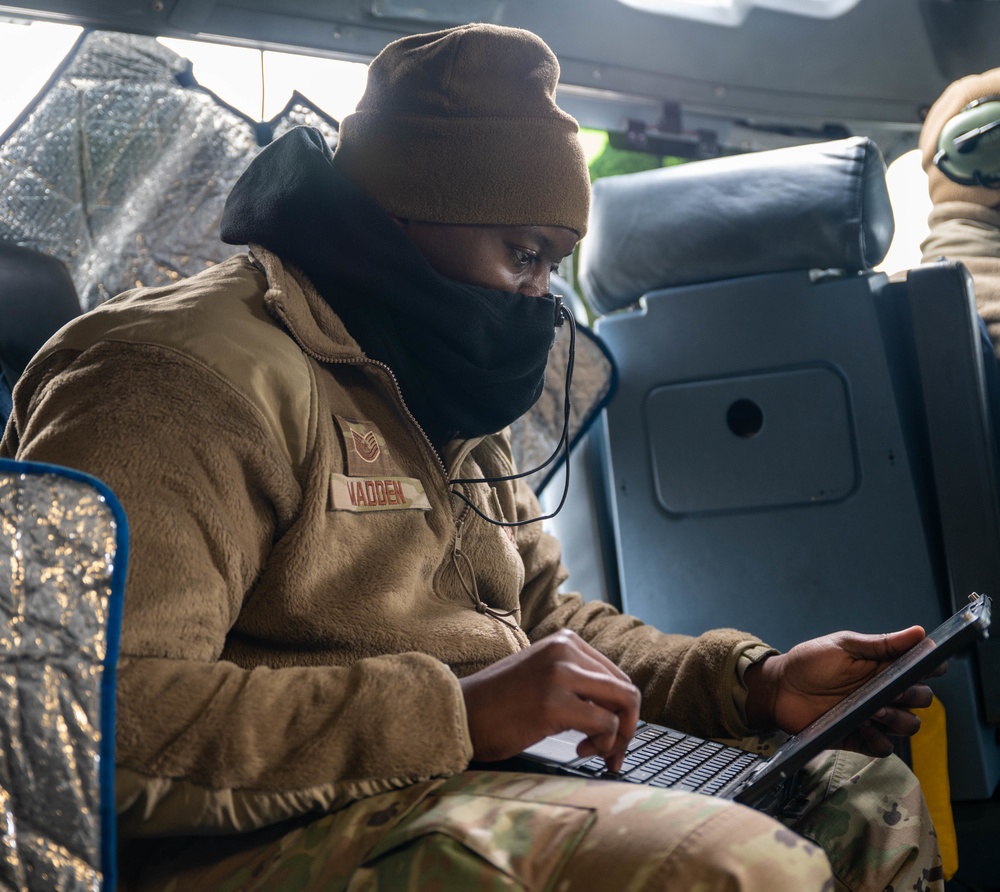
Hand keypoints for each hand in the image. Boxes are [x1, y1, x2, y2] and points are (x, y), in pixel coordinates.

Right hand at [460, 630, 639, 771]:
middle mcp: (566, 650)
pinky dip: (602, 744)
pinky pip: (605, 724)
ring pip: (624, 704)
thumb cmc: (499, 705)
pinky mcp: (554, 702)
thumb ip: (577, 681)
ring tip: (593, 752)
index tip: (612, 737)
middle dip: (628, 728)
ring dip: (618, 738)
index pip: (616, 677)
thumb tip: (620, 711)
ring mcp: (560, 674)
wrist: (459, 714)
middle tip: (612, 754)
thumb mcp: (543, 676)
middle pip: (626, 691)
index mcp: (565, 641)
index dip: (623, 712)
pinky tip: (579, 750)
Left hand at [744, 626, 941, 755]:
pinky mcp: (859, 737)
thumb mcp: (844, 646)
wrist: (779, 688)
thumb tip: (919, 632)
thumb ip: (881, 644)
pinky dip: (879, 739)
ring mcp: (874, 716)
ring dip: (898, 719)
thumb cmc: (809, 662)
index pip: (922, 670)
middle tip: (894, 691)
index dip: (932, 668)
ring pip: (908, 726)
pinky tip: (863, 726)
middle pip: (922, 699)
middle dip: (915, 695)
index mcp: (883, 667)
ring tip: (874, 709)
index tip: (931, 667)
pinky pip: (883, 747)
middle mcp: (884, 692)